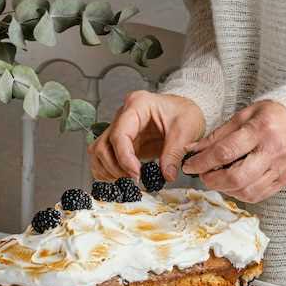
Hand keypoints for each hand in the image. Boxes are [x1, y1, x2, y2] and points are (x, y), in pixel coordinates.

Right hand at [88, 90, 204, 181]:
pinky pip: (102, 157)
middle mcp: (122, 116)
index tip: (136, 174)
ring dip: (108, 170)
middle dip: (115, 167)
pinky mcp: (120, 142)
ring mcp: (119, 129)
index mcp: (137, 105)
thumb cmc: (184, 113)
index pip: (119, 134)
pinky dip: (107, 171)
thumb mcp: (187, 130)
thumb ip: (174, 153)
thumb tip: (166, 175)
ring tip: (128, 180)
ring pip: (98, 151)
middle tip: (134, 179)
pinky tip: (121, 178)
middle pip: (103, 144)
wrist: (184, 112)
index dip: (124, 157)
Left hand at [182, 100, 285, 202]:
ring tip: (217, 178)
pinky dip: (240, 193)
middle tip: (203, 175)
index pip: (224, 152)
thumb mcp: (242, 116)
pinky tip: (233, 184)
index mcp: (259, 130)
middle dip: (212, 180)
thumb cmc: (270, 116)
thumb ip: (216, 135)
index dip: (202, 162)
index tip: (189, 166)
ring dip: (225, 188)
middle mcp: (272, 151)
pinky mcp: (284, 180)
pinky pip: (257, 195)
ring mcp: (281, 168)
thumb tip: (192, 150)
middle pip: (236, 177)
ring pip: (246, 190)